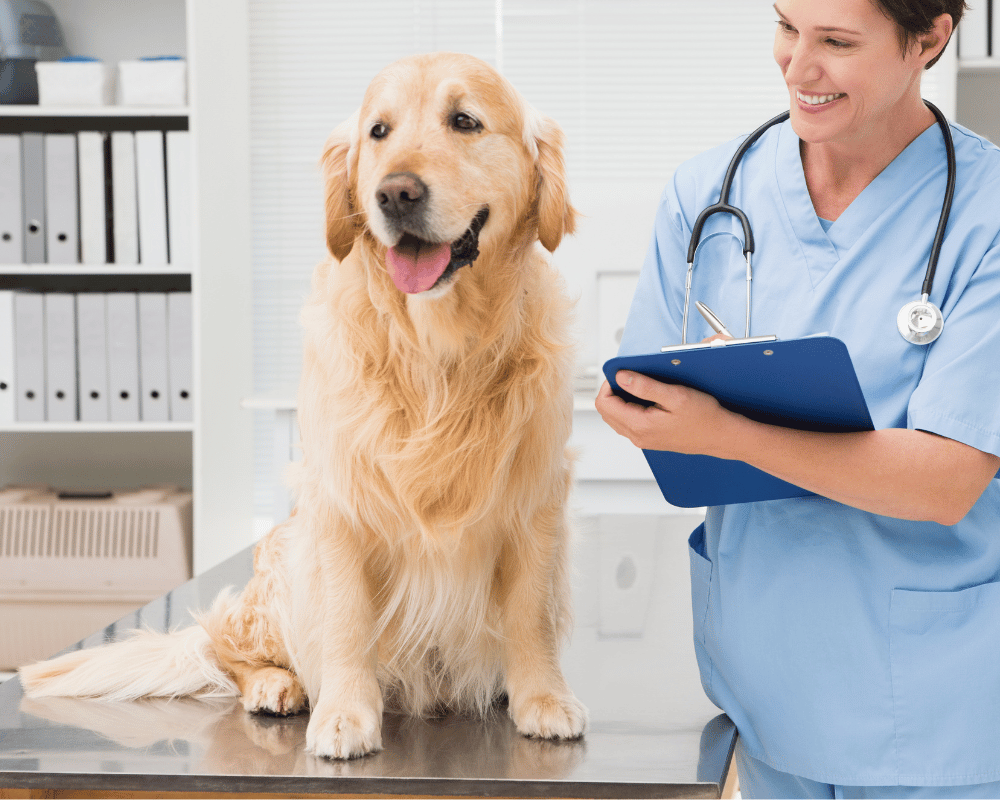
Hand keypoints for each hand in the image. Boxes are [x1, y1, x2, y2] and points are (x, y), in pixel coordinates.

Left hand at [595, 371, 738, 455]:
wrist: (721, 436)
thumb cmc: (704, 418)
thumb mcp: (675, 395)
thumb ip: (644, 386)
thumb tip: (621, 377)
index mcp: (639, 425)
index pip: (604, 403)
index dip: (609, 384)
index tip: (623, 373)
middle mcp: (637, 436)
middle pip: (606, 411)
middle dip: (614, 391)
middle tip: (632, 378)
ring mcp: (642, 439)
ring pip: (616, 417)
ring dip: (622, 399)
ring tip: (641, 387)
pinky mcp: (649, 438)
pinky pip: (629, 422)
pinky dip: (631, 408)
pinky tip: (649, 399)